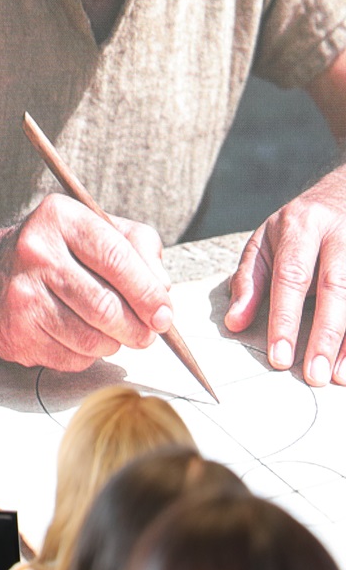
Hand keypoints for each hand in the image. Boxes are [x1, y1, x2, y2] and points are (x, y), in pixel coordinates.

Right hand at [0, 195, 170, 369]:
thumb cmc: (52, 253)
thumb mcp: (93, 229)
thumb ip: (137, 247)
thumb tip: (163, 291)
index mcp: (60, 219)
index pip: (118, 259)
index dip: (149, 293)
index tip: (164, 314)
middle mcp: (35, 253)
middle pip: (107, 306)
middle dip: (138, 328)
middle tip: (147, 333)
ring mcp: (22, 295)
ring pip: (93, 339)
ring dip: (114, 343)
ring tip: (111, 332)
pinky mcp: (17, 332)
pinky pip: (73, 358)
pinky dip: (87, 355)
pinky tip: (77, 337)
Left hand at [226, 167, 345, 384]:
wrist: (345, 193)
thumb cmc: (298, 227)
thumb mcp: (265, 242)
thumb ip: (250, 281)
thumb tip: (235, 323)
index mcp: (302, 226)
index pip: (292, 276)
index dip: (285, 318)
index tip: (280, 356)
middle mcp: (340, 235)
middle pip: (337, 287)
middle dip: (326, 334)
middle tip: (314, 375)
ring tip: (340, 376)